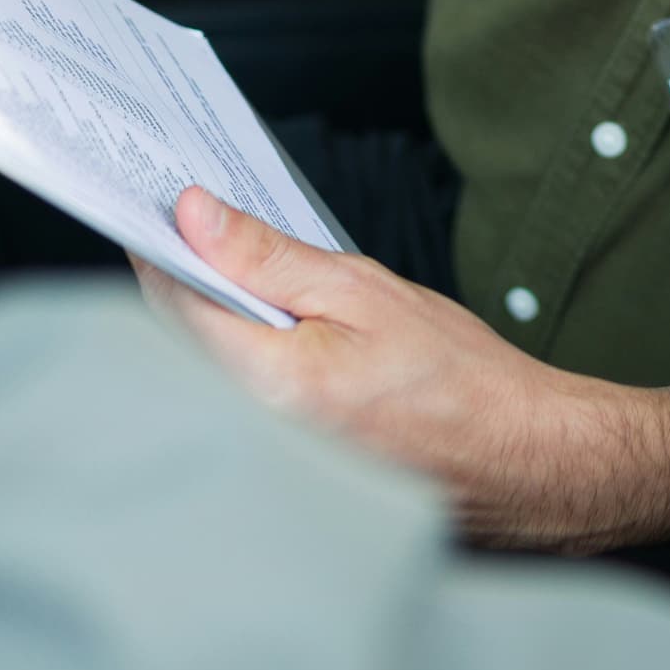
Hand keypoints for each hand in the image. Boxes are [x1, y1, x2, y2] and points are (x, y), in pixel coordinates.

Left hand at [136, 189, 669, 553]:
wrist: (520, 461)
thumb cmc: (460, 379)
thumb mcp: (365, 291)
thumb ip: (268, 255)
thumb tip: (193, 213)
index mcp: (270, 383)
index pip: (171, 301)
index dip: (155, 244)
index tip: (149, 201)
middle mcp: (248, 432)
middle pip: (169, 339)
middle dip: (174, 277)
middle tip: (191, 222)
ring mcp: (257, 458)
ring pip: (191, 370)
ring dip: (199, 317)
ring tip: (230, 269)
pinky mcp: (273, 468)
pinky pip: (223, 399)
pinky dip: (227, 356)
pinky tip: (258, 327)